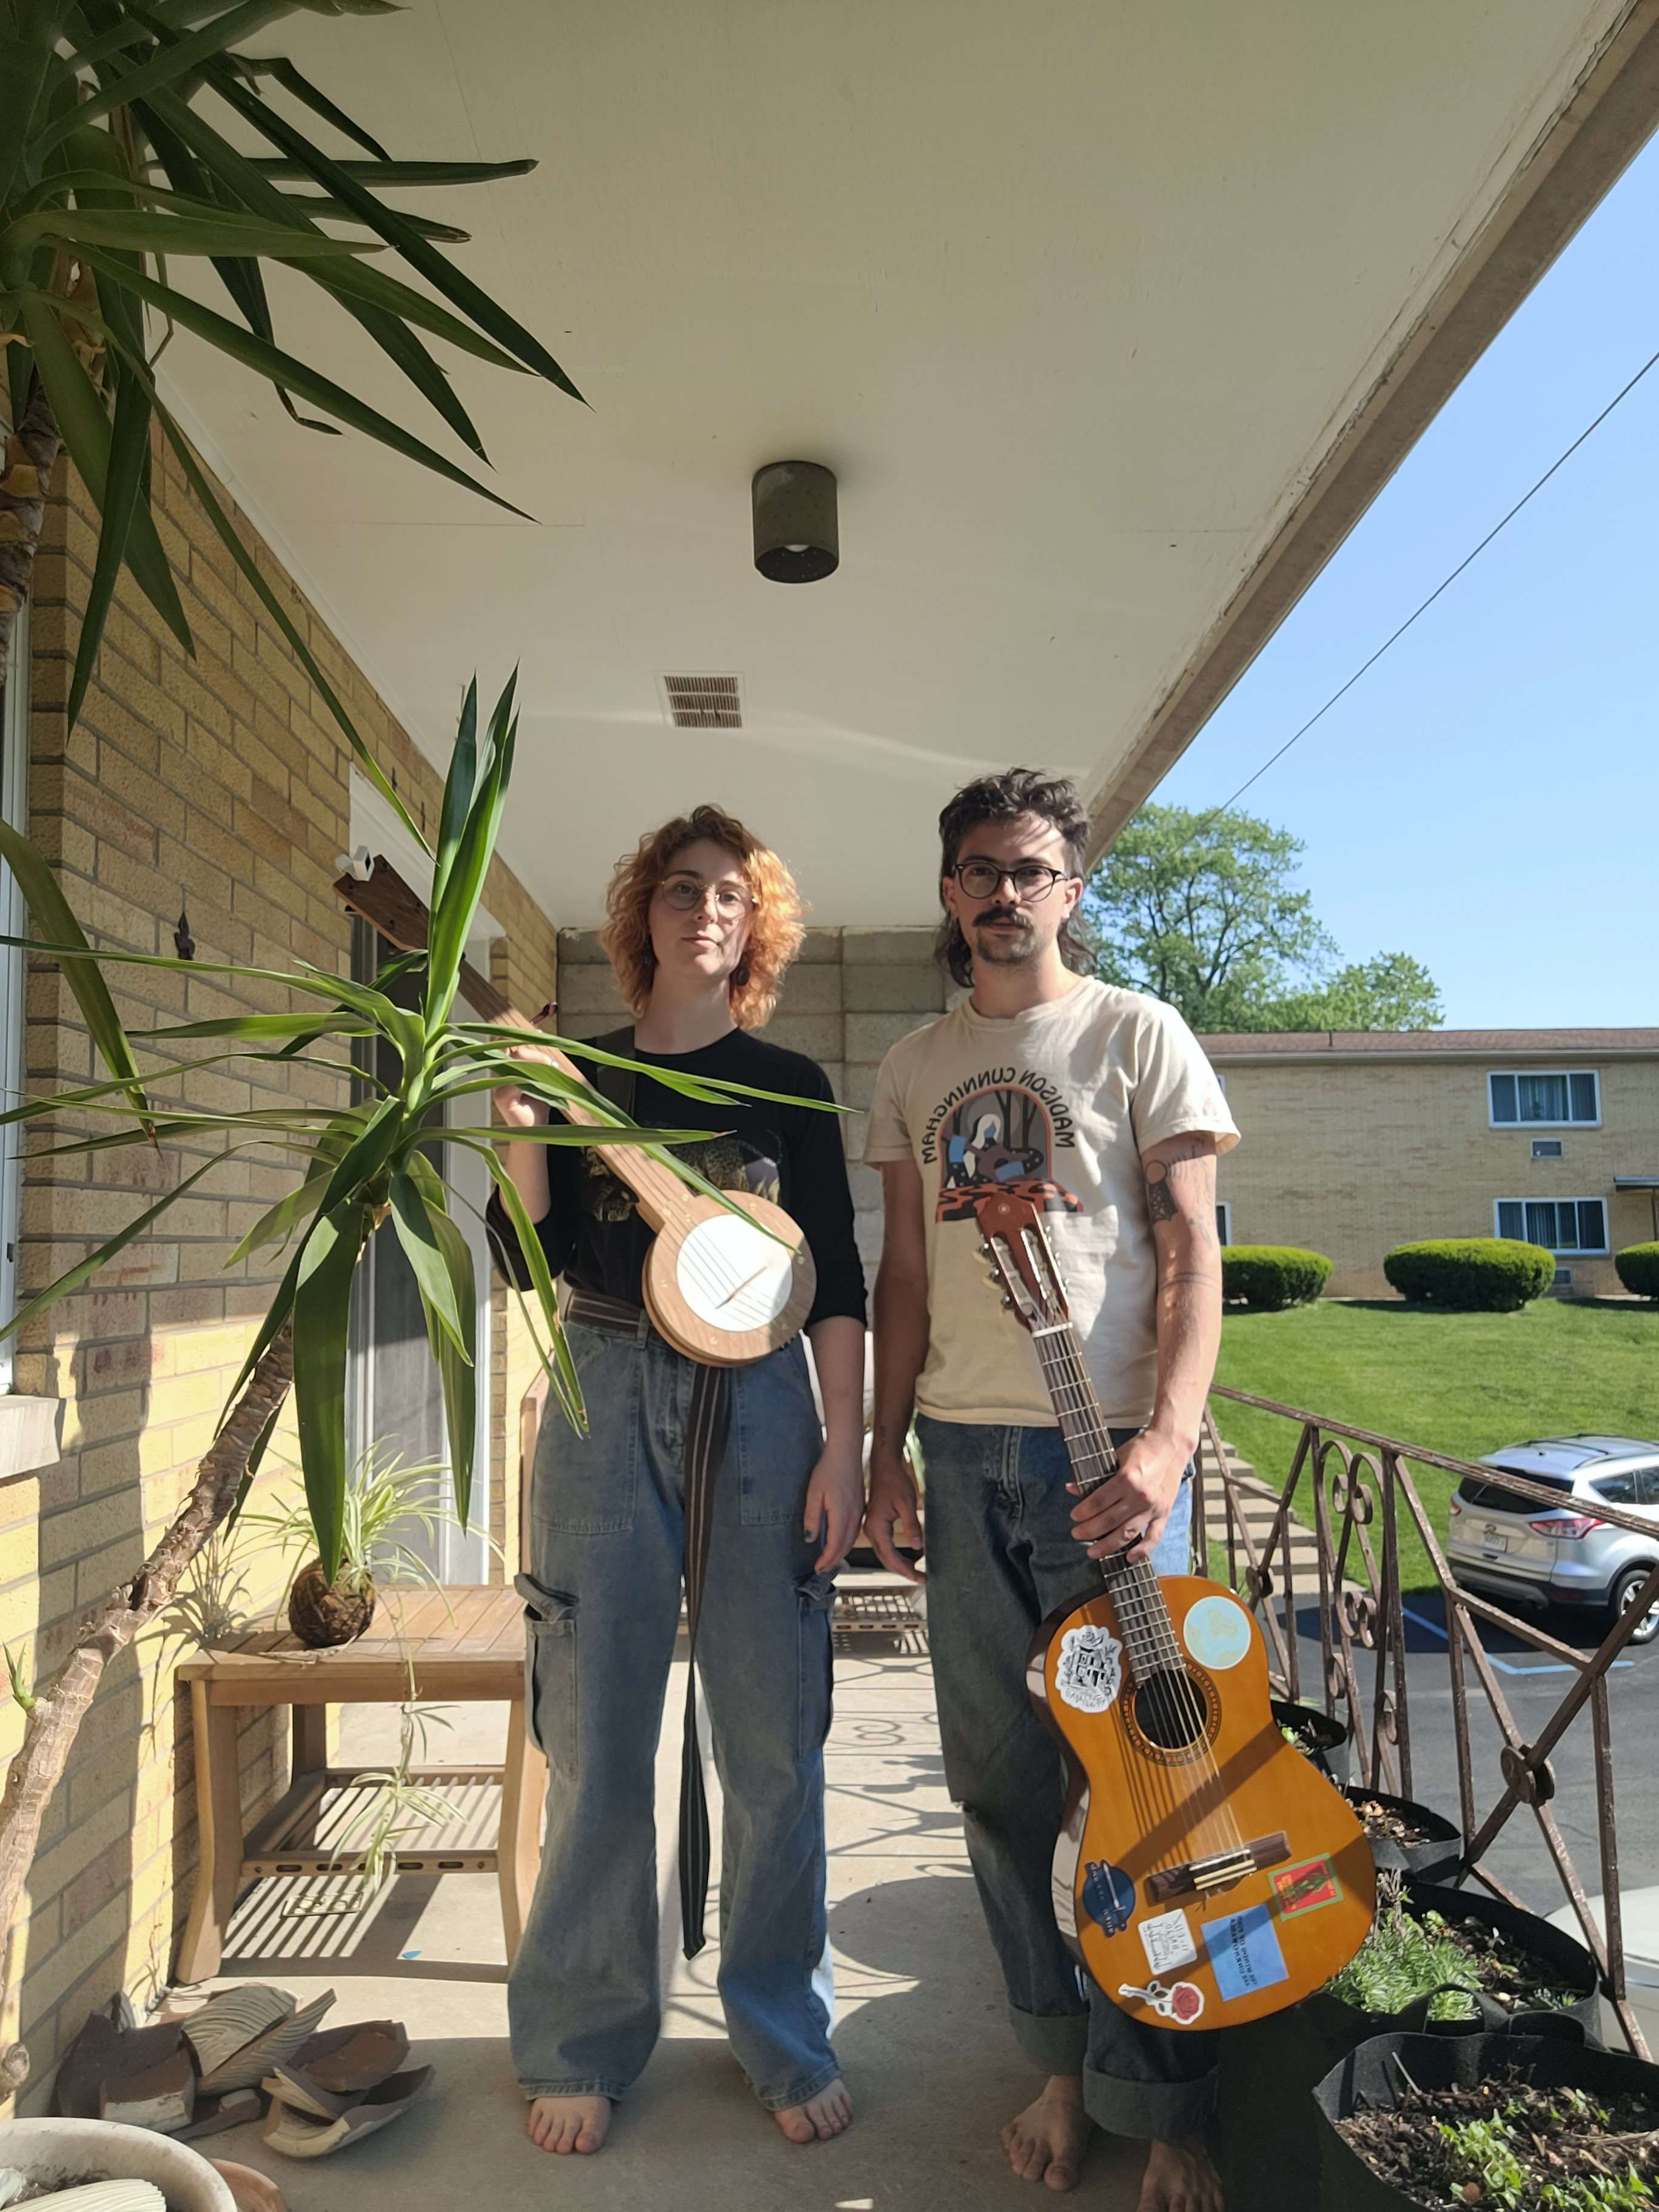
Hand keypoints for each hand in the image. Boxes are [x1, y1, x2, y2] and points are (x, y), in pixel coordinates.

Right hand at [492, 1003, 554, 1129]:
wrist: (536, 1133)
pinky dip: (531, 1081)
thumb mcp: (543, 1078)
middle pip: (511, 1048)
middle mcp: (499, 1074)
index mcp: (507, 1068)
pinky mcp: (501, 1097)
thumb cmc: (539, 1105)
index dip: (521, 1038)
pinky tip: (541, 1087)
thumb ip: (540, 1061)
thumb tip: (541, 1035)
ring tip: (550, 1073)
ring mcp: (497, 1085)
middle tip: (550, 1065)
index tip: (540, 1037)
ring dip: (535, 1065)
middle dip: (534, 1053)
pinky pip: (515, 1080)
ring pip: (514, 1062)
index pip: (507, 1043)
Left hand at [804, 1437, 865, 1573]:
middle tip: (822, 1569)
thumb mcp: (814, 1493)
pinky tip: (841, 1541)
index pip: (835, 1544)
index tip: (817, 1568)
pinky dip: (848, 1541)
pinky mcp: (860, 1505)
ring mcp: (859, 1510)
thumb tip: (809, 1538)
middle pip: (845, 1545)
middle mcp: (853, 1515)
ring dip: (842, 1552)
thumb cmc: (828, 1469)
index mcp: (842, 1513)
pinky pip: (856, 1529)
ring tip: (830, 1559)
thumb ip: (812, 1517)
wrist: (846, 1452)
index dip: (826, 1559)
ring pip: (852, 1539)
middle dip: (834, 1560)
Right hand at [862, 1445, 924, 1582]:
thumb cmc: (895, 1482)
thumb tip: (917, 1547)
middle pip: (886, 1559)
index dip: (906, 1571)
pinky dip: (896, 1555)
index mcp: (876, 1527)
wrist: (884, 1467)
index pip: (890, 1557)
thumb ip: (912, 1526)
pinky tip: (909, 1557)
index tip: (921, 1579)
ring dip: (900, 1564)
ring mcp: (871, 1528)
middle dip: (904, 1571)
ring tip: (918, 1571)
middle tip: (922, 1579)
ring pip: (885, 1554)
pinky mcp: (876, 1525)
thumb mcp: (907, 1503)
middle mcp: (870, 1531)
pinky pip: (885, 1546)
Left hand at [1069, 1426, 1190, 1564]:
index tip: (1074, 1517)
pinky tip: (1129, 1558)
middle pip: (1109, 1521)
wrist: (1171, 1445)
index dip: (1083, 1512)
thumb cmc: (1142, 1448)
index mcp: (1127, 1478)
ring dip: (1108, 1546)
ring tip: (1093, 1552)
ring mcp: (1153, 1507)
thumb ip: (1095, 1476)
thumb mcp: (1115, 1457)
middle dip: (1089, 1530)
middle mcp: (1140, 1496)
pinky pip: (1153, 1537)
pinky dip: (1142, 1551)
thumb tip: (1072, 1489)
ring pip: (1127, 1533)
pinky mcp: (1164, 1513)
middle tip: (1076, 1534)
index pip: (1098, 1502)